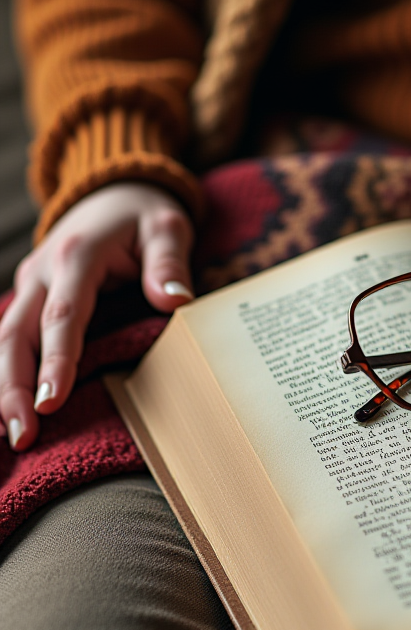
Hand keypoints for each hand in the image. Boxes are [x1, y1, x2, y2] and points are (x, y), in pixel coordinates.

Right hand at [0, 183, 194, 449]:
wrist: (112, 191)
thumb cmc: (144, 215)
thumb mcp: (168, 228)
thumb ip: (169, 264)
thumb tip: (175, 301)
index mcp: (77, 256)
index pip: (63, 316)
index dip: (56, 360)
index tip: (52, 402)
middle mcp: (43, 272)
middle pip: (17, 335)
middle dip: (14, 388)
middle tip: (23, 435)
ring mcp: (30, 285)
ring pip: (4, 341)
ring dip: (2, 389)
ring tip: (13, 437)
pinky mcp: (29, 297)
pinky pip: (10, 339)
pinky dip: (4, 373)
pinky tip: (4, 412)